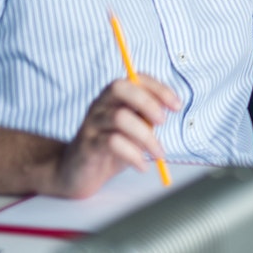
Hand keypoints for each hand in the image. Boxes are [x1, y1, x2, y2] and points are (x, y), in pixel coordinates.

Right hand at [48, 76, 180, 198]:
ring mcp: (90, 124)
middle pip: (121, 88)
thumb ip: (147, 119)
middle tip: (162, 122)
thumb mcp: (134, 130)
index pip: (136, 79)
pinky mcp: (86, 146)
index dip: (159, 88)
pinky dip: (133, 154)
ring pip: (119, 117)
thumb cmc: (110, 148)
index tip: (177, 106)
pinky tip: (142, 165)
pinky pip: (112, 143)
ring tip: (159, 153)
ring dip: (146, 136)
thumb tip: (168, 111)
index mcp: (113, 97)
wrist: (75, 173)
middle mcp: (99, 105)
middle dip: (147, 102)